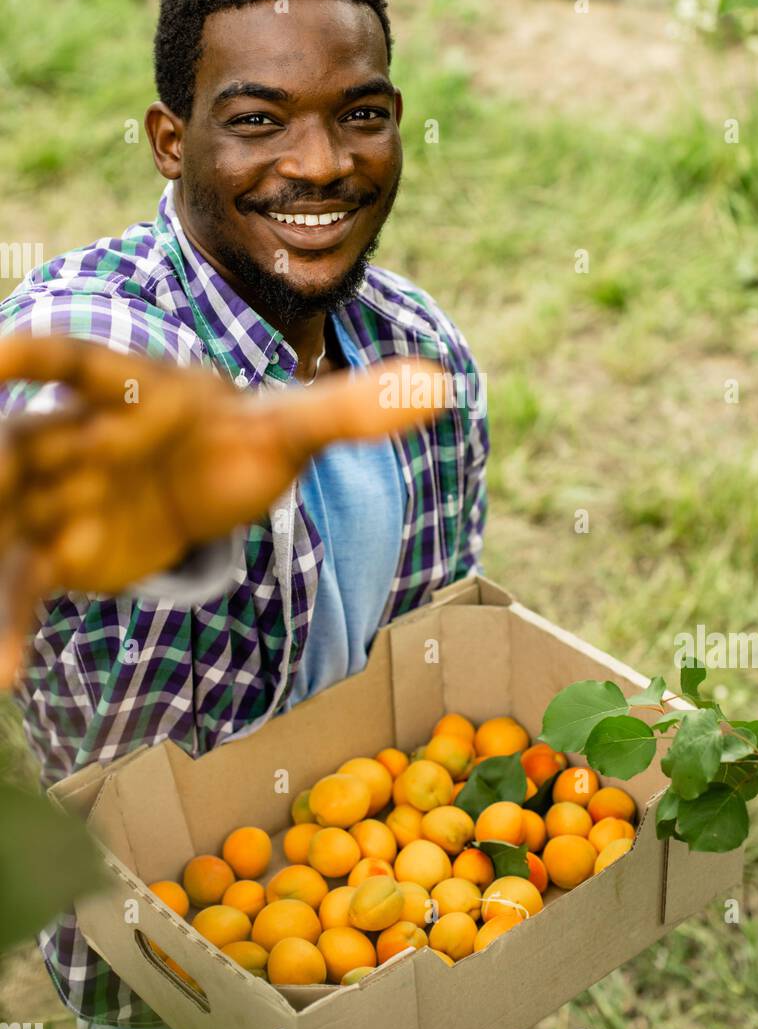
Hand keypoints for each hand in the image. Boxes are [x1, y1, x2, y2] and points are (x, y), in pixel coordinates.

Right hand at [0, 335, 446, 689]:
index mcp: (131, 391)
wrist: (210, 483)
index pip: (81, 364)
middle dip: (1, 453)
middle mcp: (76, 434)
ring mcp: (56, 492)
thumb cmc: (238, 441)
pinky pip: (22, 583)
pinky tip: (5, 675)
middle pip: (20, 438)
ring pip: (8, 514)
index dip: (40, 358)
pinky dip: (9, 623)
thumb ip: (351, 410)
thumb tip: (442, 385)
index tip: (2, 353)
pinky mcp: (54, 551)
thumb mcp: (291, 430)